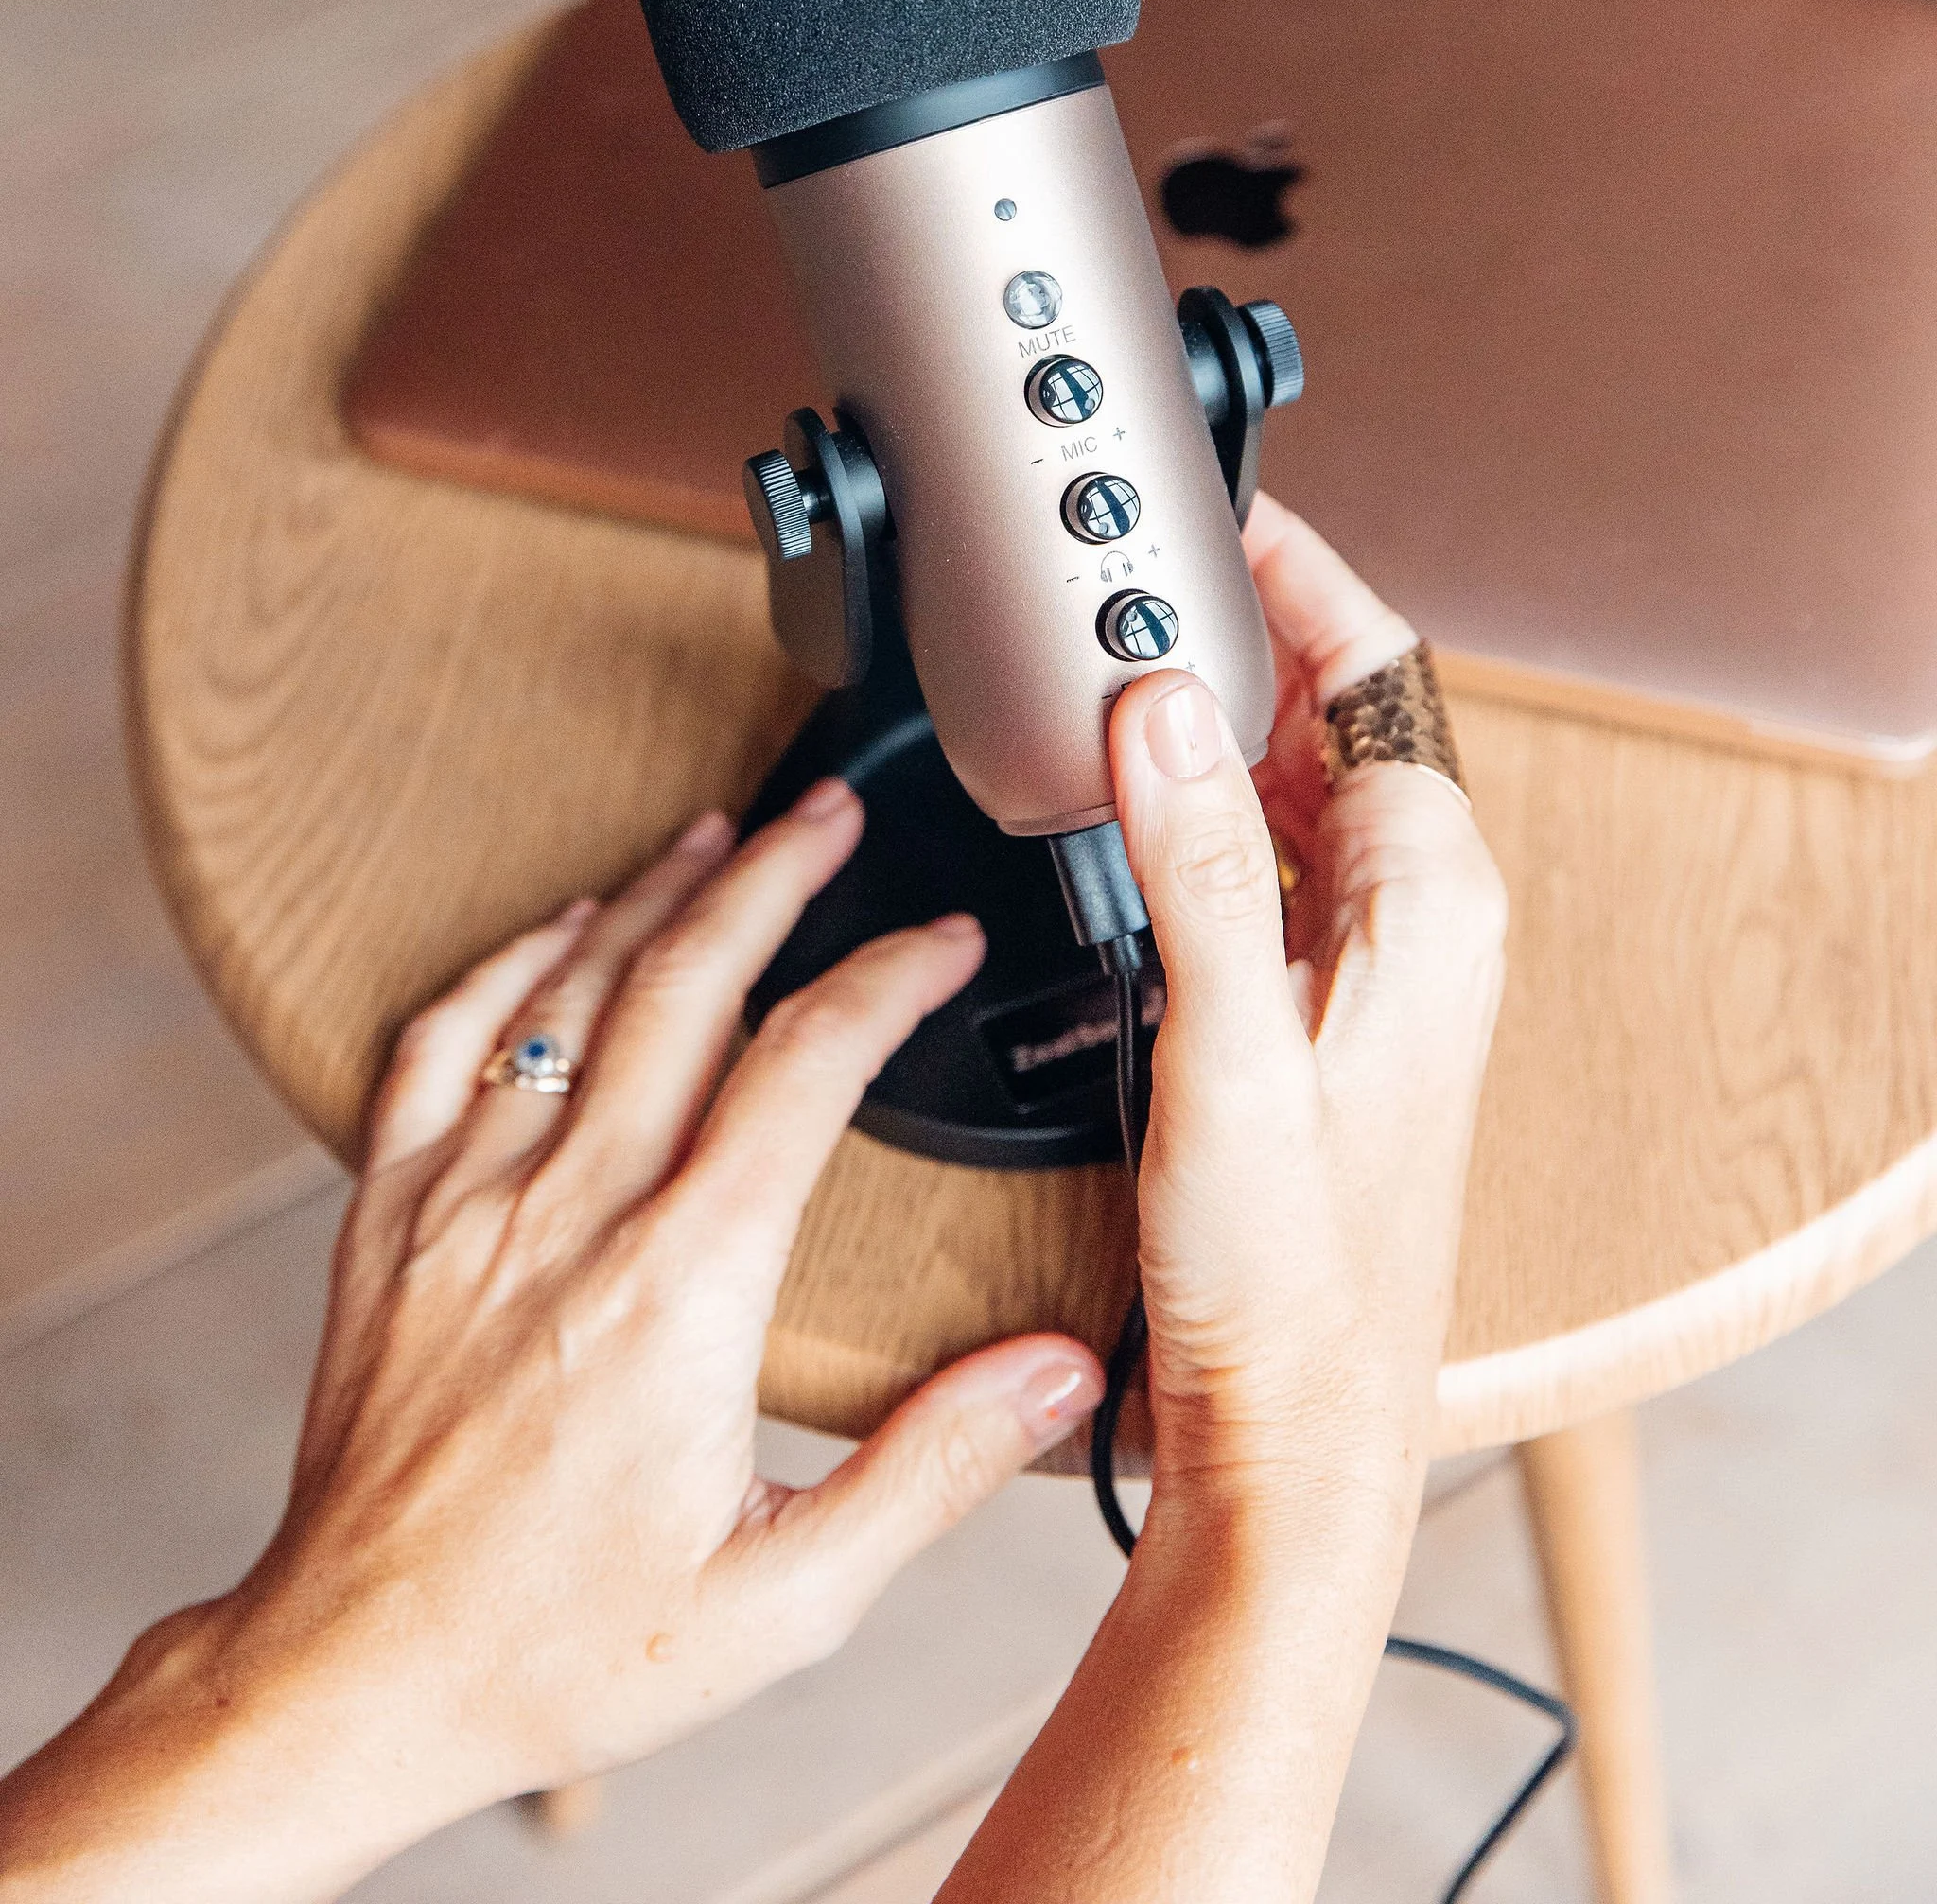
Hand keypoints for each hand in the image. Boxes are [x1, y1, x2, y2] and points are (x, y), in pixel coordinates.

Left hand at [0, 786, 1100, 1901]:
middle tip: (831, 816)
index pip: (807, 1065)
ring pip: (567, 991)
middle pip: (687, 982)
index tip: (942, 940)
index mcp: (682, 1290)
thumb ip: (931, 1469)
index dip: (890, 976)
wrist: (357, 1679)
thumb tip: (1059, 1369)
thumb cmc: (562, 1648)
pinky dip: (507, 964)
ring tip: (721, 836)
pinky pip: (439, 1045)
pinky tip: (559, 929)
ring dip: (653, 895)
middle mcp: (571, 1218)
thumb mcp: (784, 1602)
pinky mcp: (388, 1221)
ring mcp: (467, 1206)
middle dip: (775, 874)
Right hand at [939, 500, 1506, 1903]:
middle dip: (1234, 634)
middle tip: (1128, 581)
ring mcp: (1365, 958)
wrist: (1292, 1432)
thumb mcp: (1230, 1052)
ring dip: (1209, 721)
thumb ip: (1196, 864)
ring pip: (1290, 779)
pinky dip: (1194, 805)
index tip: (1217, 508)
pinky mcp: (1310, 1001)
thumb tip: (1159, 706)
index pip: (1377, 666)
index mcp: (1431, 899)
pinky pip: (1261, 852)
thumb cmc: (1293, 1282)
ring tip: (1110, 669)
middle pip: (1332, 708)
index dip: (1297, 572)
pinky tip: (1121, 809)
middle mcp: (1415, 914)